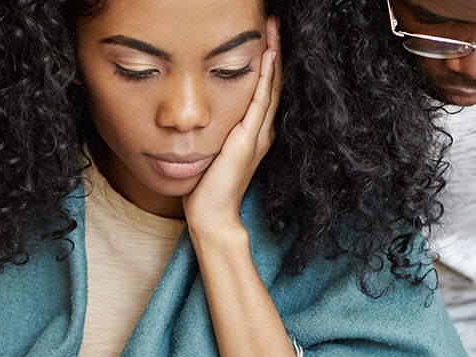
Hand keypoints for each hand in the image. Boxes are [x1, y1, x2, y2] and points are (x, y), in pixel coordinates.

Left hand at [183, 16, 281, 231]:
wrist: (212, 215)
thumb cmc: (207, 188)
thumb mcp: (212, 150)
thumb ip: (215, 132)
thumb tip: (200, 113)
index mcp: (255, 133)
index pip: (265, 90)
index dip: (268, 63)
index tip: (266, 37)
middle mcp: (261, 131)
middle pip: (273, 83)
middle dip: (275, 51)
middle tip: (275, 23)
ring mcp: (257, 135)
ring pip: (271, 88)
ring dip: (274, 56)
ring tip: (275, 30)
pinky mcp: (247, 140)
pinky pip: (260, 102)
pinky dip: (265, 78)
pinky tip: (268, 57)